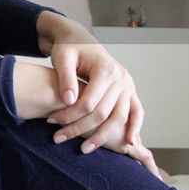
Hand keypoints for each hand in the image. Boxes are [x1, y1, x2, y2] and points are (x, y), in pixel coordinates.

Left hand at [35, 12, 147, 159]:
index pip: (88, 102)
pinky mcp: (129, 91)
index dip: (69, 115)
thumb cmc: (69, 48)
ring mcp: (128, 85)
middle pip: (102, 113)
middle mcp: (121, 78)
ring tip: (84, 149)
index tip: (51, 121)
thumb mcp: (62, 57)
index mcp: (106, 69)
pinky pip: (137, 112)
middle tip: (58, 138)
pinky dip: (135, 127)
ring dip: (102, 137)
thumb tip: (70, 101)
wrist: (80, 40)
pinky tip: (128, 143)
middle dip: (79, 128)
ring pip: (119, 117)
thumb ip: (66, 78)